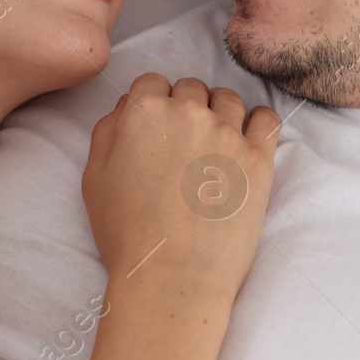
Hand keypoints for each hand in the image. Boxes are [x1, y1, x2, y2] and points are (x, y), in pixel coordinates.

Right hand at [83, 73, 279, 300]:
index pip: (152, 83)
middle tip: (182, 142)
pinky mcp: (258, 158)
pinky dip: (256, 124)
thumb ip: (107, 130)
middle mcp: (188, 113)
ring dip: (219, 113)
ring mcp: (227, 133)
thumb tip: (127, 107)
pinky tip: (245, 142)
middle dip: (185, 107)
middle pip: (191, 88)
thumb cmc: (127, 234)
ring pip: (228, 99)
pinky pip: (266, 120)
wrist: (172, 276)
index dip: (151, 102)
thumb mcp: (94, 178)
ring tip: (214, 143)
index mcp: (144, 112)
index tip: (156, 126)